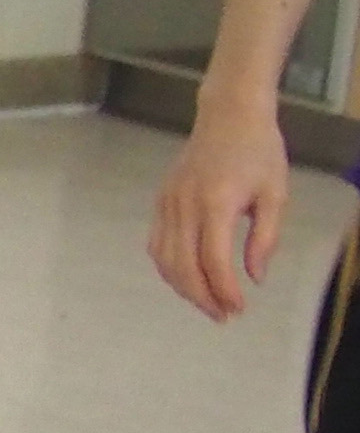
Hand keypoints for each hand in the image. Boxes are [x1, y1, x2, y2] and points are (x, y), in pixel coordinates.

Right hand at [153, 105, 295, 322]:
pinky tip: (186, 278)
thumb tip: (254, 277)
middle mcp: (185, 206)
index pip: (214, 260)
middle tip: (222, 316)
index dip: (224, 290)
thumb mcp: (276, 194)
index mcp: (216, 203)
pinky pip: (156, 245)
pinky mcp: (160, 202)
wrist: (228, 116)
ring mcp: (167, 204)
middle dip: (202, 297)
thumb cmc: (259, 152)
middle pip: (183, 266)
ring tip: (205, 303)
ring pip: (164, 260)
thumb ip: (265, 238)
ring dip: (183, 288)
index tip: (238, 308)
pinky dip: (168, 268)